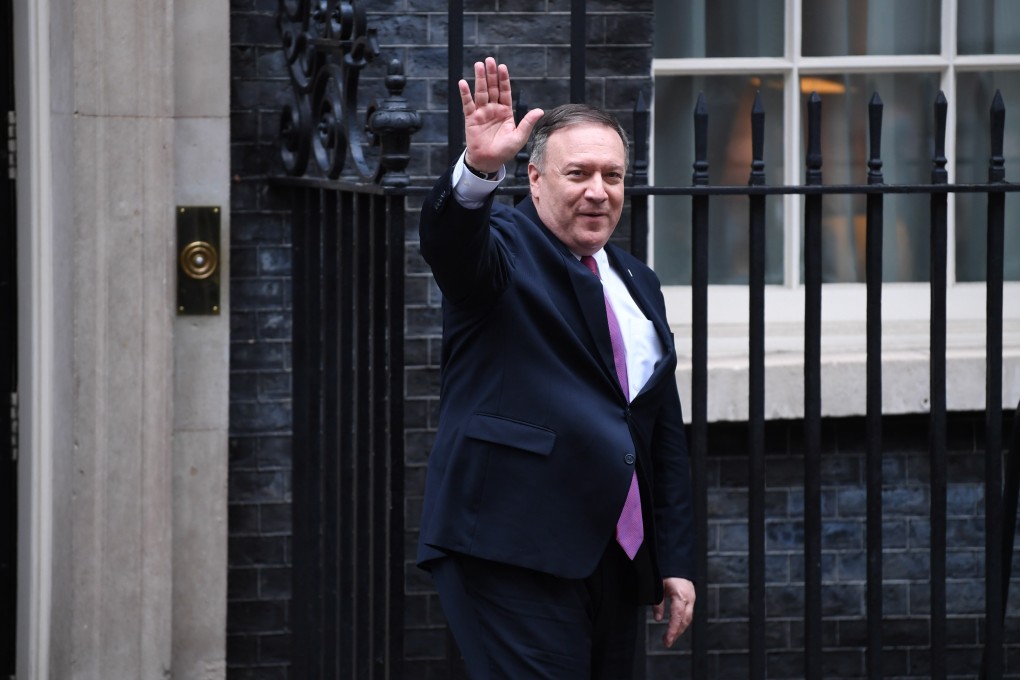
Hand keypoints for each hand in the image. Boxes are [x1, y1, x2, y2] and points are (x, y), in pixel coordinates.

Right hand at [459, 57, 543, 173]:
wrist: (489, 161)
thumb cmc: (504, 151)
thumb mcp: (519, 137)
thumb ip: (527, 123)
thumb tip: (540, 110)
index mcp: (505, 111)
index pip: (505, 91)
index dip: (503, 79)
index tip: (502, 67)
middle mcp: (493, 109)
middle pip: (492, 88)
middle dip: (491, 74)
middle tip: (489, 60)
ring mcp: (482, 112)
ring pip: (480, 92)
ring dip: (479, 79)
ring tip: (478, 65)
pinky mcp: (471, 118)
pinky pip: (468, 104)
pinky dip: (465, 94)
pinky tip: (463, 83)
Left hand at [653, 577, 694, 647]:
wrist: (677, 560)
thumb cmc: (667, 571)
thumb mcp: (659, 586)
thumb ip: (658, 603)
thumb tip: (658, 619)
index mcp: (681, 596)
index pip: (677, 618)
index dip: (672, 631)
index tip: (667, 640)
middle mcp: (689, 599)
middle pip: (684, 621)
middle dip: (676, 633)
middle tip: (667, 642)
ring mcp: (692, 598)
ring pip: (687, 618)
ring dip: (679, 629)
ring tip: (670, 637)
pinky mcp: (691, 597)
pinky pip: (688, 613)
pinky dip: (682, 621)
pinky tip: (676, 625)